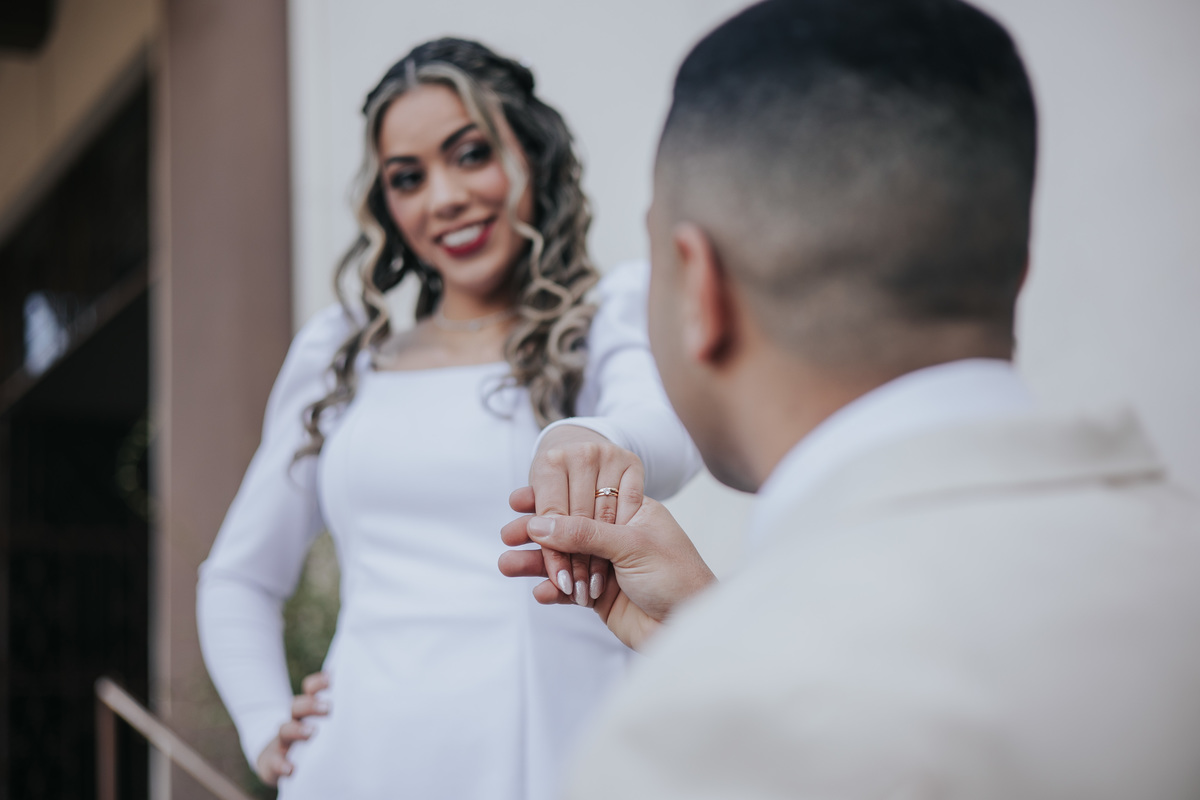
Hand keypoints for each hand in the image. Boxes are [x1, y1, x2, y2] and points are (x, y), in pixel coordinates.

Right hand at [254, 671, 329, 785]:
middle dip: (311, 705)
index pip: (310, 690)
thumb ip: (339, 715)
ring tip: (312, 732)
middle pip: (297, 706)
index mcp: (308, 710)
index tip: (331, 680)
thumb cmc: (311, 741)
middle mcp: (294, 722)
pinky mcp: (273, 761)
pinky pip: (274, 762)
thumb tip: (367, 705)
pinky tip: (291, 769)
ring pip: (285, 730)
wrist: (277, 761)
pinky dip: (281, 765)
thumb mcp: (323, 725)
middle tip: (328, 707)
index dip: (318, 683)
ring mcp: (282, 741)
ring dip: (298, 730)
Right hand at [499, 494, 715, 650]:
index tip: (519, 499)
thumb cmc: (678, 577)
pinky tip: (540, 592)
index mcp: (630, 513)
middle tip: (508, 534)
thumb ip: (585, 533)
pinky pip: (567, 590)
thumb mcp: (632, 546)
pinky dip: (552, 590)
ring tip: (507, 565)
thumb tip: (540, 522)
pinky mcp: (600, 597)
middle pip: (566, 529)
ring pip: (563, 560)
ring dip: (536, 563)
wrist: (693, 627)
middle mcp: (615, 537)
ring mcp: (606, 567)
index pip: (583, 499)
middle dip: (535, 533)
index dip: (551, 499)